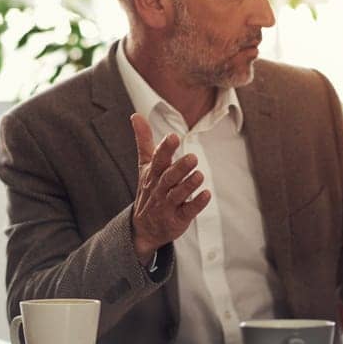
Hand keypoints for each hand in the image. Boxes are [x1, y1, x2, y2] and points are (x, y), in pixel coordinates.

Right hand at [129, 114, 210, 264]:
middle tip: (192, 158)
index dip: (165, 149)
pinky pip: (187, 211)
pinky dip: (197, 204)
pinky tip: (207, 195)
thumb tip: (136, 115)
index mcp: (153, 174)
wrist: (143, 229)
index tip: (173, 137)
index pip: (158, 159)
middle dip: (180, 168)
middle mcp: (159, 189)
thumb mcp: (145, 165)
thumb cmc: (149, 189)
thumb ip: (143, 140)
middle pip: (168, 178)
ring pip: (178, 194)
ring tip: (199, 175)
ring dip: (189, 185)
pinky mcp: (177, 219)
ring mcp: (167, 205)